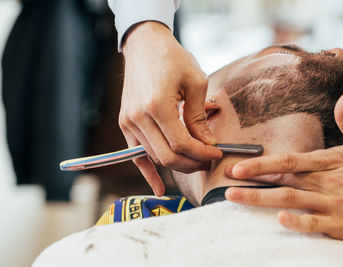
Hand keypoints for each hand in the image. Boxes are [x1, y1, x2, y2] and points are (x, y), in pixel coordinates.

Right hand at [120, 22, 221, 195]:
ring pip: (155, 157)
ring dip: (177, 164)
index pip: (182, 144)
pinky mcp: (126, 123)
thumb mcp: (195, 82)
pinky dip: (148, 172)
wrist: (144, 45)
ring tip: (195, 161)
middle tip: (209, 160)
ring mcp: (129, 122)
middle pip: (168, 155)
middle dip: (192, 163)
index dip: (202, 153)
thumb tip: (207, 144)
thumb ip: (198, 117)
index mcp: (157, 105)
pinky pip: (135, 155)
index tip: (217, 153)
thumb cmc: (172, 58)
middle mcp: (139, 117)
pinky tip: (159, 188)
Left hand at [225, 88, 342, 240]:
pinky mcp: (342, 224)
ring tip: (235, 198)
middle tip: (226, 184)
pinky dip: (299, 222)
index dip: (261, 163)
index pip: (287, 160)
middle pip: (282, 181)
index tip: (237, 165)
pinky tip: (280, 219)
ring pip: (291, 200)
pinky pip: (317, 223)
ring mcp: (333, 203)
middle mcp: (325, 181)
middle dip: (252, 182)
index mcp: (328, 161)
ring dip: (262, 200)